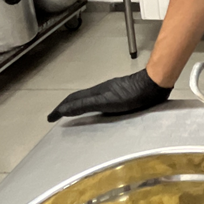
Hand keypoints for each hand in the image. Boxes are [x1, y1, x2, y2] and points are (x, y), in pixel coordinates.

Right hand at [47, 69, 171, 121]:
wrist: (154, 85)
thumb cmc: (132, 95)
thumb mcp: (105, 101)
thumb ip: (85, 104)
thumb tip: (64, 109)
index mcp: (95, 93)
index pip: (72, 100)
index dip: (59, 109)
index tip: (49, 118)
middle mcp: (101, 91)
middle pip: (78, 98)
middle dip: (66, 107)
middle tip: (57, 116)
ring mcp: (112, 91)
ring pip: (89, 99)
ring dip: (78, 106)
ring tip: (73, 114)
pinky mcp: (122, 94)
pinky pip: (100, 100)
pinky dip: (91, 106)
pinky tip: (99, 112)